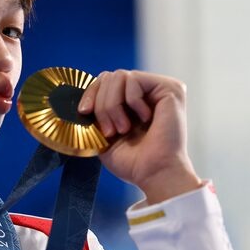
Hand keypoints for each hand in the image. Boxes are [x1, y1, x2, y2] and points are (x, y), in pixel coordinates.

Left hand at [78, 70, 201, 203]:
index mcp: (132, 101)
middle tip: (111, 131)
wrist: (153, 173)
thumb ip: (95, 112)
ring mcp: (159, 88)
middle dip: (102, 104)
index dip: (90, 93)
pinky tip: (145, 118)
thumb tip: (80, 98)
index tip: (84, 112)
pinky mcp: (170, 88)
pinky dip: (132, 100)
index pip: (104, 81)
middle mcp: (147, 91)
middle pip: (109, 76)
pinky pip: (134, 79)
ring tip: (124, 128)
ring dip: (114, 105)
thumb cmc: (132, 162)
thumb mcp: (103, 134)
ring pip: (119, 76)